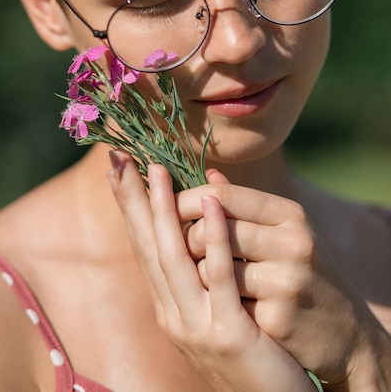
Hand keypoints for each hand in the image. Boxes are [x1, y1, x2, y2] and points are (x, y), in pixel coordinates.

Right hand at [108, 152, 314, 391]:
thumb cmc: (252, 349)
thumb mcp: (223, 302)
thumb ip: (209, 258)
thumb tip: (208, 202)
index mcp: (170, 305)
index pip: (143, 246)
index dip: (129, 206)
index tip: (117, 169)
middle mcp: (172, 314)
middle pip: (147, 247)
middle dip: (132, 201)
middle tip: (118, 159)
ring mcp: (195, 325)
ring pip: (173, 258)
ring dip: (162, 211)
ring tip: (156, 171)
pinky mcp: (227, 333)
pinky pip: (218, 276)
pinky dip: (214, 237)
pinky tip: (212, 204)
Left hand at [177, 169, 390, 389]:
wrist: (345, 334)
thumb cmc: (303, 273)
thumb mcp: (285, 232)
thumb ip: (245, 204)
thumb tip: (209, 174)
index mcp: (289, 214)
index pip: (225, 195)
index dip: (187, 199)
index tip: (165, 205)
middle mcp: (292, 241)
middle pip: (213, 226)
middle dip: (186, 237)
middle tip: (180, 247)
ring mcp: (286, 280)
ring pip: (212, 266)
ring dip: (197, 273)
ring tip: (198, 277)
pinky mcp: (277, 317)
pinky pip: (223, 303)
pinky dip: (216, 302)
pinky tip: (218, 304)